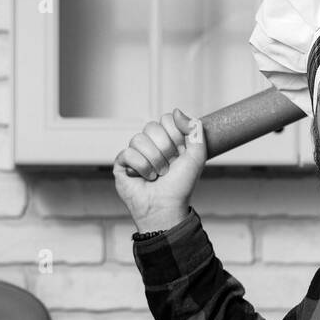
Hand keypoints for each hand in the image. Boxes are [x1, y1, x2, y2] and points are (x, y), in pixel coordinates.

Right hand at [113, 108, 206, 232]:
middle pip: (152, 126)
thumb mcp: (197, 157)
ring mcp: (135, 153)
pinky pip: (128, 153)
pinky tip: (145, 178)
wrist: (167, 207)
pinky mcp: (122, 164)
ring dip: (153, 160)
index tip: (180, 153)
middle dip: (164, 149)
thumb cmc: (181, 186)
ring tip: (158, 175)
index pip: (166, 119)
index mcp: (168, 140)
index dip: (175, 135)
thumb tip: (176, 112)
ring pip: (138, 139)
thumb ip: (195, 130)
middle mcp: (151, 144)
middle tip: (168, 167)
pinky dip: (141, 167)